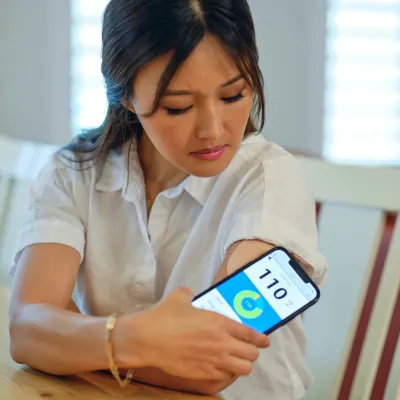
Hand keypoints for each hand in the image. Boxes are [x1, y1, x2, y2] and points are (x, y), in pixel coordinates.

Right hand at [131, 287, 269, 380]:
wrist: (148, 339)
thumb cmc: (165, 316)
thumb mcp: (179, 298)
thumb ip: (190, 295)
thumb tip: (190, 295)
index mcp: (220, 322)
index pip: (250, 334)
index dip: (260, 339)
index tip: (264, 341)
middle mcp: (222, 343)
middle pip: (251, 355)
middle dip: (252, 352)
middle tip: (248, 349)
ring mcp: (214, 360)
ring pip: (243, 369)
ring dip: (243, 364)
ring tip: (237, 360)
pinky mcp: (204, 374)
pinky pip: (226, 377)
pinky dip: (228, 373)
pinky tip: (221, 367)